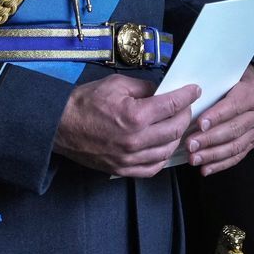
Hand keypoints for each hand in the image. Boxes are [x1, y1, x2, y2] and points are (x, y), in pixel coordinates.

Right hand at [54, 74, 199, 177]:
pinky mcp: (123, 169)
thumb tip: (163, 91)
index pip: (172, 106)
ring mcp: (130, 158)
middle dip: (185, 115)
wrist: (60, 126)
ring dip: (177, 136)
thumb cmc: (84, 103)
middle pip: (175, 129)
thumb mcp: (116, 85)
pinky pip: (152, 168)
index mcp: (135, 116)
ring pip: (167, 150)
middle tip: (186, 106)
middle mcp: (136, 140)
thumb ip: (144, 88)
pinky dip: (163, 157)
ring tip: (177, 125)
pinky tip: (163, 146)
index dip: (187, 96)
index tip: (194, 90)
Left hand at [186, 67, 253, 176]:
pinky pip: (237, 156)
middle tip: (191, 144)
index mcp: (251, 93)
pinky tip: (205, 168)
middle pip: (233, 129)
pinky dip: (220, 164)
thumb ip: (213, 84)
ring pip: (235, 146)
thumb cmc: (235, 80)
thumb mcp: (228, 75)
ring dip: (212, 155)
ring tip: (194, 158)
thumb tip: (188, 94)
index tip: (199, 124)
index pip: (234, 105)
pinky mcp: (253, 143)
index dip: (216, 116)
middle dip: (210, 139)